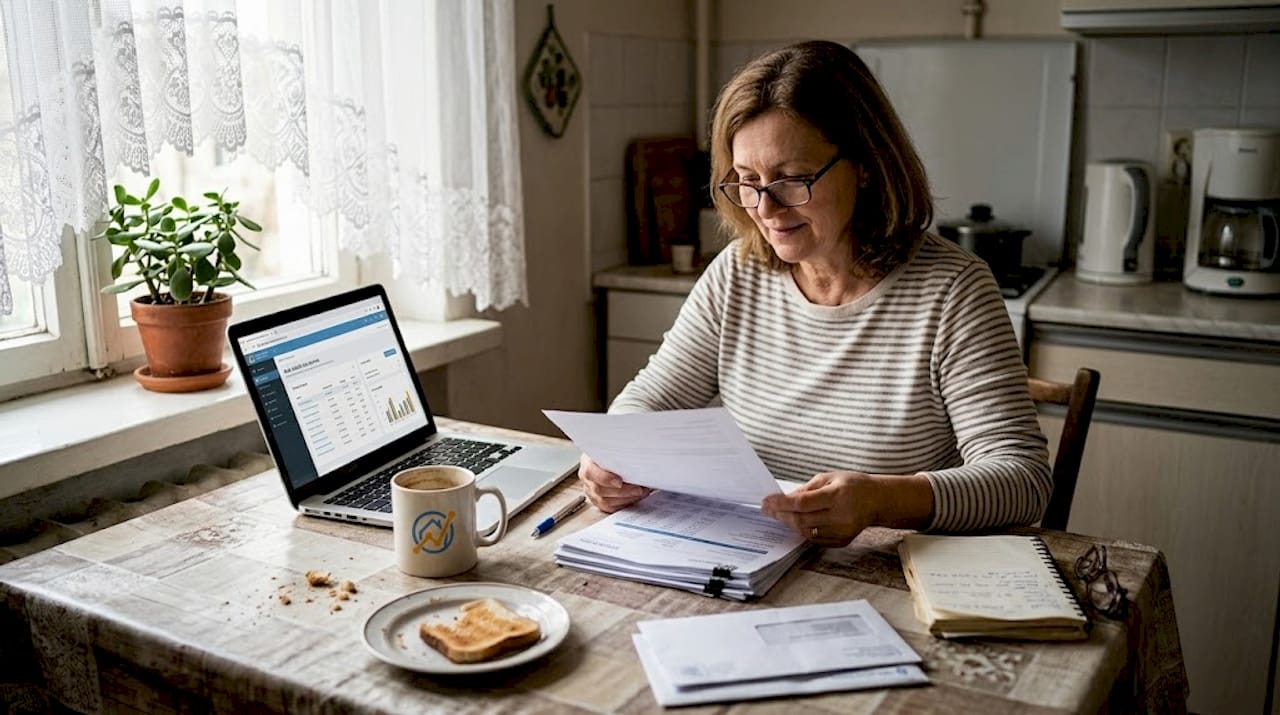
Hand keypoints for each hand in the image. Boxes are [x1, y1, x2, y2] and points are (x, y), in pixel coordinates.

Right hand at [577, 453, 651, 512]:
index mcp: (587, 463)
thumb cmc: (611, 453)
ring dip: (626, 498)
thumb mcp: (612, 448)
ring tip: (641, 492)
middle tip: (639, 489)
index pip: (591, 472)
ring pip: (605, 501)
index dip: (605, 478)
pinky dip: (624, 503)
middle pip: (600, 490)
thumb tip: (636, 455)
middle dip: (623, 491)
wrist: (606, 458)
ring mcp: (591, 491)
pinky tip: (634, 497)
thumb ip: (618, 452)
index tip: (620, 482)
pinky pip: (609, 507)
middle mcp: (587, 478)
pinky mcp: (598, 501)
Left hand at [761, 471, 876, 546]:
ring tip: (781, 514)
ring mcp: (842, 531)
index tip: (767, 502)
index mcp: (838, 495)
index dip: (781, 504)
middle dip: (781, 515)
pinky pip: (816, 539)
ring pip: (807, 532)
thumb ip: (807, 489)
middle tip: (768, 509)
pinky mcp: (843, 541)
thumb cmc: (853, 485)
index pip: (803, 503)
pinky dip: (803, 530)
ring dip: (790, 523)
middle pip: (802, 520)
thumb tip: (785, 499)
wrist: (878, 500)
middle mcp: (841, 516)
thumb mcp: (830, 477)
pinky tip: (796, 522)